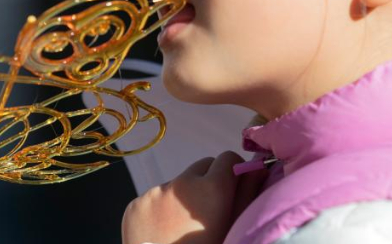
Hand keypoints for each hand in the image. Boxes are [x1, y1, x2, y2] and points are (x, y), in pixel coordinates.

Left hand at [122, 150, 268, 243]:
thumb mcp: (233, 229)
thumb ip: (247, 195)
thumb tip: (257, 167)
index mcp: (211, 188)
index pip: (227, 159)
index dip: (233, 172)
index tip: (232, 188)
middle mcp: (181, 183)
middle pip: (201, 167)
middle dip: (208, 182)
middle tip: (208, 213)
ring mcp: (154, 193)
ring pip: (177, 184)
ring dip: (183, 198)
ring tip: (183, 229)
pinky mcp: (134, 205)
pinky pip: (154, 199)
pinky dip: (161, 211)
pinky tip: (163, 233)